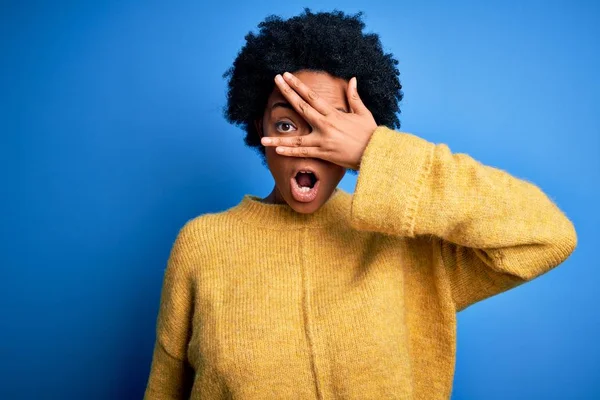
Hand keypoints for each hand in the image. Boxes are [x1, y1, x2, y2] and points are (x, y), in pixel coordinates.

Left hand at [260, 72, 377, 169]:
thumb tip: (352, 79)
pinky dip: (290, 152)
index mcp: (333, 114)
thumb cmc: (370, 133)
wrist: (376, 153)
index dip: (298, 85)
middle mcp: (325, 125)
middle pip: (301, 107)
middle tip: (276, 81)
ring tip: (263, 139)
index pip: (312, 96)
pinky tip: (277, 151)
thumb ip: (354, 97)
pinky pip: (303, 153)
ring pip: (297, 138)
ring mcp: (322, 140)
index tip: (286, 76)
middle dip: (287, 93)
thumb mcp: (363, 113)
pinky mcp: (323, 154)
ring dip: (279, 139)